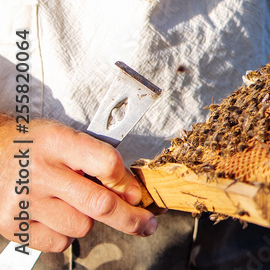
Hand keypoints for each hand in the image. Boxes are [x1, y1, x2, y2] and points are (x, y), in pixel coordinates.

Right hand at [0, 116, 157, 252]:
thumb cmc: (37, 145)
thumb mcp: (68, 137)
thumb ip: (99, 160)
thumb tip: (133, 193)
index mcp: (58, 143)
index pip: (107, 164)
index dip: (128, 183)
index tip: (137, 193)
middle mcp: (40, 173)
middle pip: (100, 204)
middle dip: (131, 218)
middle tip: (146, 223)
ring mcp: (24, 202)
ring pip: (81, 227)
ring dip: (87, 220)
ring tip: (73, 203)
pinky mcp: (13, 225)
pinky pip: (58, 242)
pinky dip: (65, 233)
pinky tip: (56, 214)